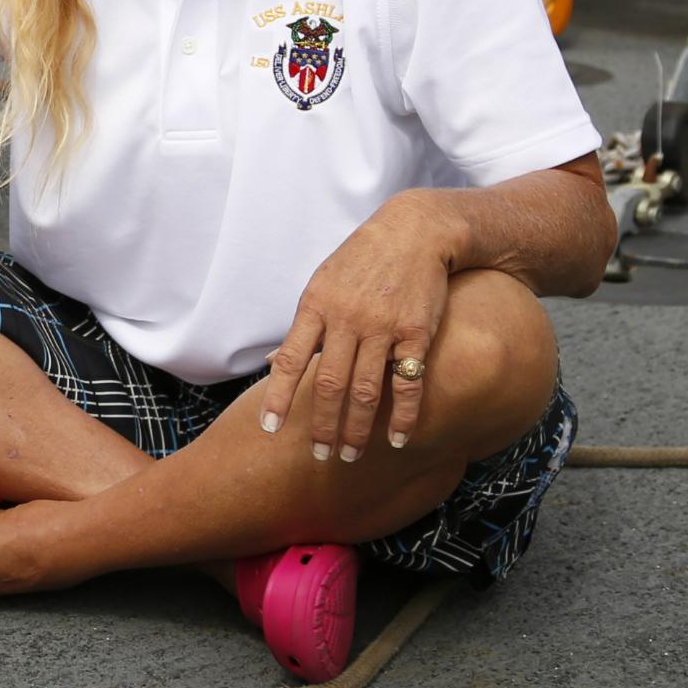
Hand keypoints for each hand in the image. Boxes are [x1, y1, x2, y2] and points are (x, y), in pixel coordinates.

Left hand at [258, 193, 452, 461]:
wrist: (415, 232)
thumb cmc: (361, 262)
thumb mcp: (321, 284)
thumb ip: (303, 327)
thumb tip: (271, 363)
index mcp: (315, 306)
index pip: (290, 360)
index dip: (279, 396)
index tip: (270, 428)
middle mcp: (346, 319)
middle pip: (329, 384)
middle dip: (322, 425)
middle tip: (321, 455)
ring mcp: (382, 327)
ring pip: (366, 390)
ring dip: (357, 429)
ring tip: (350, 455)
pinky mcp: (417, 332)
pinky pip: (408, 383)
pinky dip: (402, 416)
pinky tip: (397, 439)